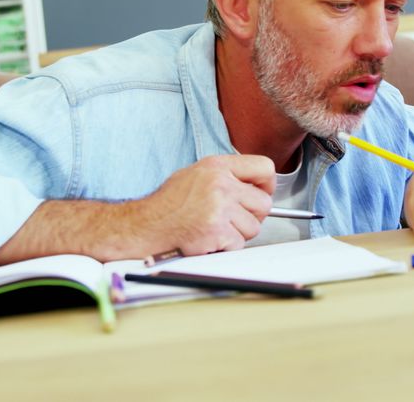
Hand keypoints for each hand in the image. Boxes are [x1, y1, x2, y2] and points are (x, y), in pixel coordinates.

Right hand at [139, 154, 275, 254]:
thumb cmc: (170, 203)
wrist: (146, 225)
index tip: (260, 193)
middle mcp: (221, 184)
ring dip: (238, 233)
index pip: (264, 168)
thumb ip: (227, 175)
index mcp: (217, 167)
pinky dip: (226, 247)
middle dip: (253, 215)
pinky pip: (239, 244)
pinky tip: (209, 238)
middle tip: (233, 219)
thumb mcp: (197, 174)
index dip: (267, 185)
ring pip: (254, 227)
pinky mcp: (217, 231)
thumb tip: (255, 186)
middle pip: (264, 203)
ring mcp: (219, 208)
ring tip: (217, 228)